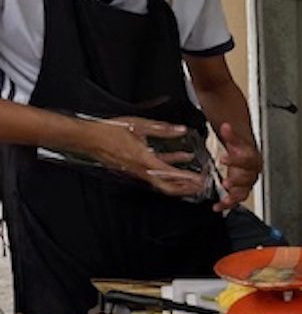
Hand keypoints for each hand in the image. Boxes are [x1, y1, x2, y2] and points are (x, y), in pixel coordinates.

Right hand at [79, 116, 206, 196]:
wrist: (88, 138)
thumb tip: (181, 129)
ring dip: (179, 180)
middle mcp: (141, 171)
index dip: (187, 179)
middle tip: (201, 186)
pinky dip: (168, 171)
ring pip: (162, 182)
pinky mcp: (134, 169)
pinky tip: (180, 159)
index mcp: (143, 160)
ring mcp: (137, 172)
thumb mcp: (138, 125)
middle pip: (168, 187)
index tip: (200, 180)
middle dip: (186, 188)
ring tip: (195, 176)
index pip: (170, 174)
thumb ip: (162, 129)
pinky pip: (154, 173)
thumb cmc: (109, 131)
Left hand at [214, 122, 261, 211]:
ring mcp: (246, 184)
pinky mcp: (240, 192)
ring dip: (234, 197)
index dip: (236, 161)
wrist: (246, 157)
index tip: (223, 159)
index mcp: (253, 161)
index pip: (247, 161)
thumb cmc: (242, 150)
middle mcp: (252, 174)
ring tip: (224, 199)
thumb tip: (225, 126)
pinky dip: (227, 205)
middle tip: (226, 182)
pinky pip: (235, 200)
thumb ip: (231, 135)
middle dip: (236, 182)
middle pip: (247, 179)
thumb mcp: (236, 141)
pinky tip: (217, 207)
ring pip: (243, 193)